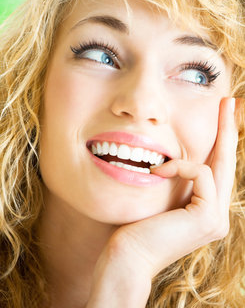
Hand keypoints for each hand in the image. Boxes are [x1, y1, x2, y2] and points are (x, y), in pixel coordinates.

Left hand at [87, 97, 237, 306]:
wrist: (126, 257)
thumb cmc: (136, 226)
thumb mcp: (161, 195)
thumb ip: (176, 179)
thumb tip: (174, 155)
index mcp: (206, 209)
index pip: (218, 167)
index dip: (222, 140)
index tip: (223, 112)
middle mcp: (217, 214)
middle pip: (227, 162)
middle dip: (227, 128)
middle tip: (228, 101)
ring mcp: (217, 218)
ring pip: (217, 164)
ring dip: (187, 154)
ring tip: (161, 162)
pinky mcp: (208, 216)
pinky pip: (200, 172)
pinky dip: (178, 166)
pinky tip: (157, 173)